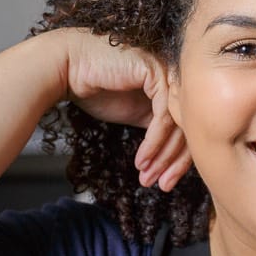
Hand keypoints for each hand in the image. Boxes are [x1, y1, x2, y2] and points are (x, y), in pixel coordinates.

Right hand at [59, 29, 190, 189]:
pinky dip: (154, 142)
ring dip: (162, 156)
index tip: (166, 182)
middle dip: (174, 162)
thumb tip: (173, 154)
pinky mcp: (157, 73)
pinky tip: (143, 159)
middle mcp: (174, 79)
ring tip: (149, 177)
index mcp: (172, 87)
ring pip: (178, 124)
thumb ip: (157, 126)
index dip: (178, 159)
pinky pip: (163, 116)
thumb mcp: (134, 114)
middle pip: (188, 127)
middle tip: (163, 186)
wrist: (68, 69)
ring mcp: (168, 73)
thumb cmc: (95, 89)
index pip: (187, 126)